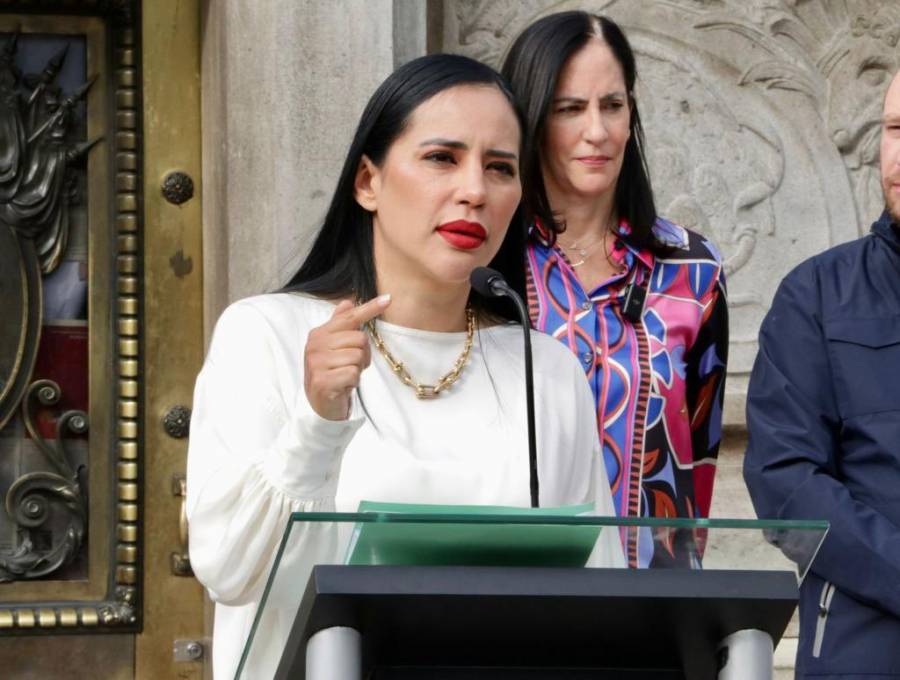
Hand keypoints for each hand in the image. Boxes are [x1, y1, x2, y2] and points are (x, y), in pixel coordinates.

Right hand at [304, 294, 390, 420]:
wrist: (319, 404)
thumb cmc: (331, 372)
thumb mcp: (334, 347)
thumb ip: (340, 324)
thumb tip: (347, 302)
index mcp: (319, 334)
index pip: (349, 318)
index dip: (370, 308)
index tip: (388, 299)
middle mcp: (315, 346)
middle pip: (359, 339)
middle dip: (362, 354)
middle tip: (351, 365)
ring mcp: (317, 363)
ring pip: (357, 356)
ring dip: (357, 369)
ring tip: (346, 375)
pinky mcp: (323, 381)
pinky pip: (353, 373)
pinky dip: (353, 381)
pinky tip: (344, 385)